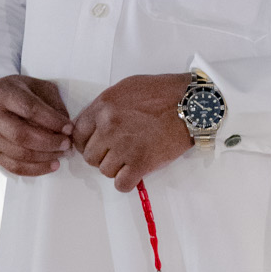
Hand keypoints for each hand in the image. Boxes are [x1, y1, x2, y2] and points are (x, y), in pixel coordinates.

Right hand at [0, 74, 72, 175]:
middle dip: (49, 142)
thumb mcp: (38, 87)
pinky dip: (35, 169)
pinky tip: (52, 165)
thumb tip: (66, 128)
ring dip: (45, 157)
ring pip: (18, 154)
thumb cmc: (19, 92)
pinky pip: (13, 166)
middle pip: (21, 135)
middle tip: (67, 144)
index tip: (69, 128)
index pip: (30, 109)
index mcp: (4, 93)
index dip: (52, 121)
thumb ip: (53, 103)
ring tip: (62, 153)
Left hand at [72, 72, 193, 191]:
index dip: (87, 142)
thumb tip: (94, 124)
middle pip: (90, 156)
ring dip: (117, 168)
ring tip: (132, 158)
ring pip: (105, 171)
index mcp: (103, 106)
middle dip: (103, 156)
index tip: (98, 144)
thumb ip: (106, 106)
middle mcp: (109, 126)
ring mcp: (124, 145)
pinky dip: (128, 181)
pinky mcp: (141, 162)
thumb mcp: (127, 88)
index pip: (77, 135)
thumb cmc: (164, 92)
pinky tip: (136, 172)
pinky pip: (121, 184)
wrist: (193, 104)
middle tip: (120, 151)